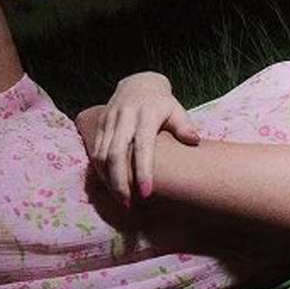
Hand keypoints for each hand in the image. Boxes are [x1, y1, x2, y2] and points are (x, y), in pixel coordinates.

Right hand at [81, 72, 200, 206]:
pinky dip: (99, 170)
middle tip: (128, 204)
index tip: (147, 194)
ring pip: (102, 154)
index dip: (143, 171)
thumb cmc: (162, 104)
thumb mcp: (176, 110)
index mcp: (146, 115)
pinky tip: (108, 185)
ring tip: (120, 200)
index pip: (143, 147)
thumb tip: (194, 140)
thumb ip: (183, 125)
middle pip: (116, 154)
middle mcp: (125, 117)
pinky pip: (95, 150)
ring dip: (108, 180)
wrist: (138, 83)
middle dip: (120, 182)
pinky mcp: (100, 124)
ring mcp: (110, 120)